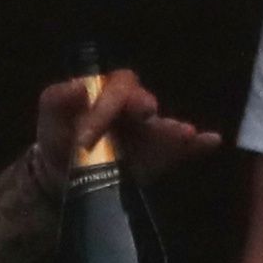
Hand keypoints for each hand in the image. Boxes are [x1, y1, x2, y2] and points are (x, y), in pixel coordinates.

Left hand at [30, 65, 218, 186]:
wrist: (63, 175)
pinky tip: (211, 142)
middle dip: (143, 109)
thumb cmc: (60, 134)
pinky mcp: (159, 157)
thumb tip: (77, 87)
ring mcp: (149, 134)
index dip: (104, 108)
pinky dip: (198, 146)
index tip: (84, 137)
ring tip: (184, 133)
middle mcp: (135, 109)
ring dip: (174, 130)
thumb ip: (58, 98)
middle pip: (145, 103)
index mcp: (110, 92)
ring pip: (165, 128)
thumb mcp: (51, 114)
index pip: (117, 88)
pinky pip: (182, 150)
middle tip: (145, 116)